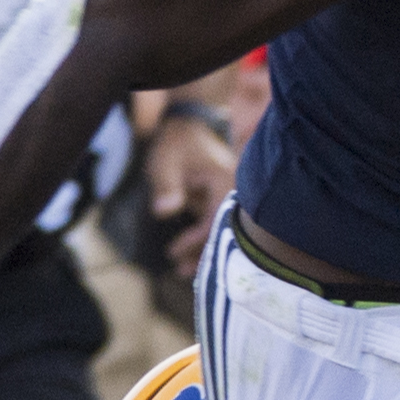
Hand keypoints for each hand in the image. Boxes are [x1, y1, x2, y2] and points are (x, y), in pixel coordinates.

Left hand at [143, 105, 236, 275]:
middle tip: (182, 272)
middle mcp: (234, 192)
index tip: (174, 251)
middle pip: (225, 232)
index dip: (197, 240)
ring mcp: (230, 197)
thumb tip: (165, 210)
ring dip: (203, 251)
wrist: (187, 127)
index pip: (216, 220)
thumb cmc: (176, 144)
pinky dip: (204, 240)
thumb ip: (166, 186)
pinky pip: (218, 225)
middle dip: (204, 254)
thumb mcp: (165, 162)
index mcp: (225, 182)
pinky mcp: (223, 201)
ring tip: (182, 271)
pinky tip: (190, 257)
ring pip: (222, 231)